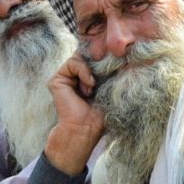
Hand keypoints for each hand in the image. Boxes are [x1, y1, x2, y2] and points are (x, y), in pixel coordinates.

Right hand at [43, 53, 105, 174]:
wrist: (86, 129)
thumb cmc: (101, 114)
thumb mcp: (111, 88)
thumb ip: (113, 72)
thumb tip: (126, 54)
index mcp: (89, 79)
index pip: (97, 58)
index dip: (107, 55)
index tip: (117, 59)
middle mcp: (76, 77)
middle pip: (88, 54)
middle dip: (100, 59)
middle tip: (107, 70)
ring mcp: (66, 78)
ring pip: (80, 57)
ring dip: (92, 70)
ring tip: (94, 87)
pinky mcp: (57, 80)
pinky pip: (72, 63)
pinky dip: (84, 71)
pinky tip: (89, 85)